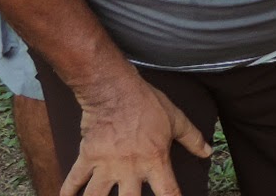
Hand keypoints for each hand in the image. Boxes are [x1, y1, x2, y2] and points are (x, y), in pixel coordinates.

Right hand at [62, 70, 210, 195]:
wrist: (115, 90)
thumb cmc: (147, 103)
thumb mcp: (176, 119)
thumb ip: (192, 138)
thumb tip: (208, 152)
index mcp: (155, 161)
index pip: (168, 193)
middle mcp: (130, 169)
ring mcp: (106, 166)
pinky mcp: (87, 158)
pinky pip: (73, 181)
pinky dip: (67, 193)